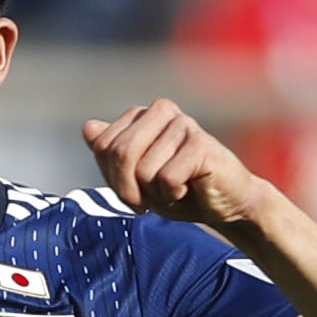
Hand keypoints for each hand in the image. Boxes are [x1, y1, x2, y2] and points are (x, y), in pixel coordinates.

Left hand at [83, 99, 270, 235]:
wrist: (228, 205)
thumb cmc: (182, 191)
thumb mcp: (136, 179)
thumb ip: (111, 155)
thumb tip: (88, 127)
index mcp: (143, 114)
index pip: (103, 146)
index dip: (114, 179)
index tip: (137, 192)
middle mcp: (162, 110)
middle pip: (120, 153)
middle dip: (130, 189)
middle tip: (152, 200)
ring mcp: (182, 123)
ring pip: (143, 171)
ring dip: (157, 195)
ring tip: (178, 190)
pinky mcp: (200, 142)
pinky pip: (167, 178)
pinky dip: (175, 195)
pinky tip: (191, 188)